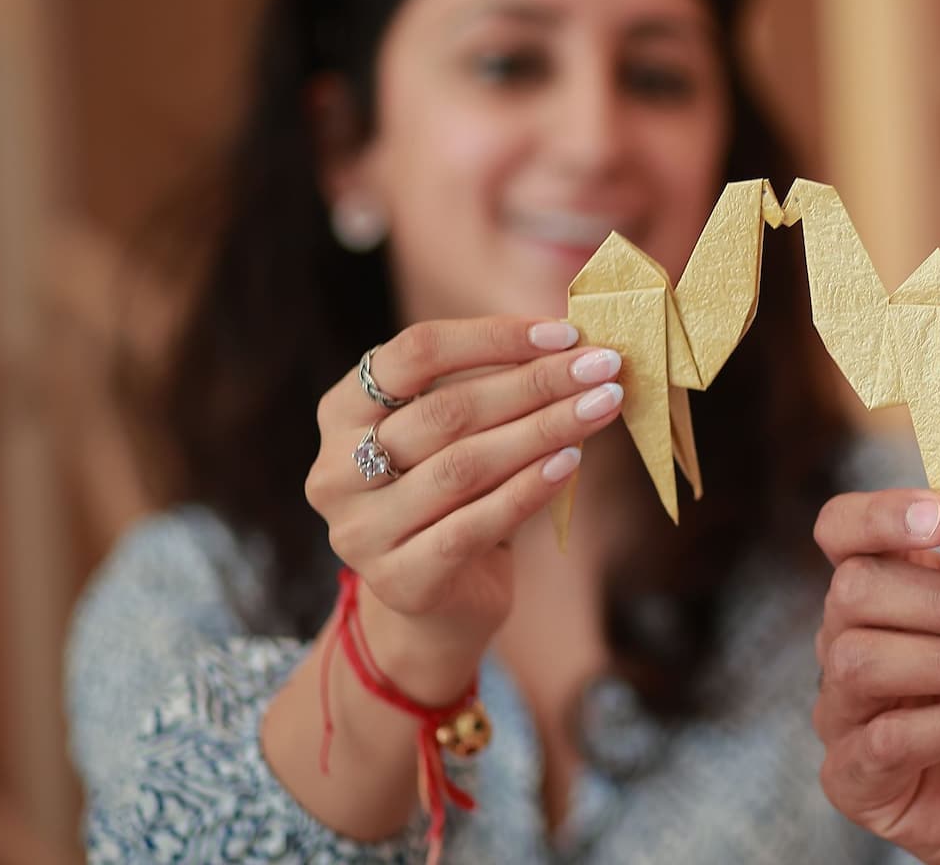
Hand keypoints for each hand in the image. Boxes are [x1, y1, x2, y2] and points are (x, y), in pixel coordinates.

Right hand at [304, 315, 624, 699]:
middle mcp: (336, 469)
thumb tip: (575, 348)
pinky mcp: (400, 580)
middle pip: (446, 411)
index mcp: (342, 411)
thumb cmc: (455, 500)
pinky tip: (572, 462)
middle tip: (602, 367)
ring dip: (543, 429)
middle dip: (535, 383)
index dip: (492, 338)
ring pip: (463, 466)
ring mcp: (361, 530)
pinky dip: (528, 489)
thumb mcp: (460, 437)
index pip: (414, 353)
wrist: (438, 606)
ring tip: (601, 406)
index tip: (564, 333)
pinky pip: (473, 525)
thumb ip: (493, 391)